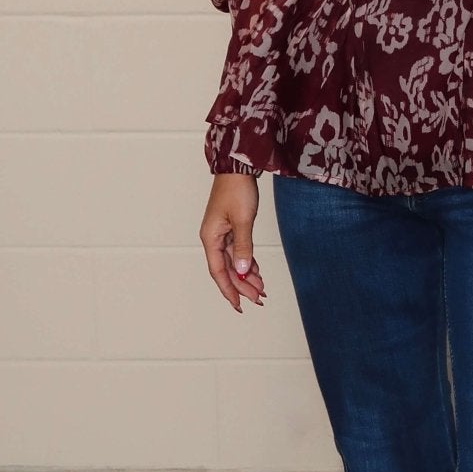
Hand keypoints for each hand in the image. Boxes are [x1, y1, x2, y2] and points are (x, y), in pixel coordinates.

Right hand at [200, 172, 266, 311]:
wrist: (238, 167)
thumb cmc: (237, 189)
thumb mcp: (242, 220)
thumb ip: (243, 247)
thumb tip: (242, 272)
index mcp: (211, 238)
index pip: (219, 272)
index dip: (229, 290)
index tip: (239, 305)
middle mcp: (214, 238)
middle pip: (227, 269)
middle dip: (242, 285)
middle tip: (259, 298)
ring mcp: (222, 233)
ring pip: (234, 261)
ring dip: (246, 275)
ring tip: (261, 288)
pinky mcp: (231, 227)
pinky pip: (238, 251)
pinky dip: (247, 261)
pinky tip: (257, 271)